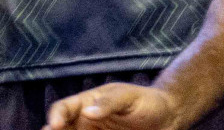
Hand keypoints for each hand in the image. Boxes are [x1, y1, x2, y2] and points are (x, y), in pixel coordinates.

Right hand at [44, 83, 178, 129]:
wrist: (169, 118)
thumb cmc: (147, 102)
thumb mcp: (128, 97)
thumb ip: (109, 103)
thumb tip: (88, 111)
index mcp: (86, 104)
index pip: (63, 109)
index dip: (56, 116)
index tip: (54, 126)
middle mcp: (85, 122)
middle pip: (61, 129)